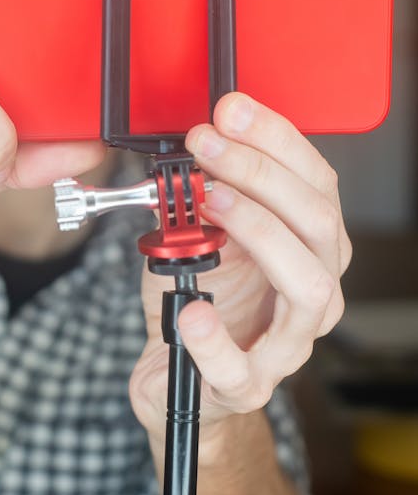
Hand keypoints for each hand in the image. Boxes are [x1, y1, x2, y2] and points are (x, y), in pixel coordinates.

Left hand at [130, 92, 350, 452]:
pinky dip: (213, 339)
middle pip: (317, 223)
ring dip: (260, 232)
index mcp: (308, 248)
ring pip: (306, 285)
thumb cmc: (197, 300)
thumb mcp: (198, 235)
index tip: (231, 110)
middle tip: (206, 144)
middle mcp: (313, 290)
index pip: (315, 182)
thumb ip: (203, 196)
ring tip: (211, 204)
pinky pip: (239, 367)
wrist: (176, 377)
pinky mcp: (247, 385)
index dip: (276, 139)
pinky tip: (191, 311)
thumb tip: (196, 144)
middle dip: (261, 172)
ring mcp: (288, 343)